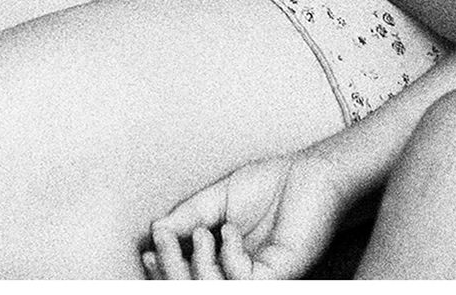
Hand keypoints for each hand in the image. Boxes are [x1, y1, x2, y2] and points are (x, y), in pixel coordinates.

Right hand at [142, 150, 348, 279]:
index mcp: (225, 262)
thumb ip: (186, 218)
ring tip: (202, 232)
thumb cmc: (269, 185)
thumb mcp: (214, 201)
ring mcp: (262, 278)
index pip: (188, 280)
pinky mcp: (281, 276)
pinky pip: (243, 283)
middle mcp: (242, 275)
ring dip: (197, 264)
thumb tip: (152, 232)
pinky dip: (228, 258)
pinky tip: (230, 232)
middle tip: (162, 239)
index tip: (147, 250)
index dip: (163, 273)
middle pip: (195, 290)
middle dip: (171, 270)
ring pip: (215, 292)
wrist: (308, 172)